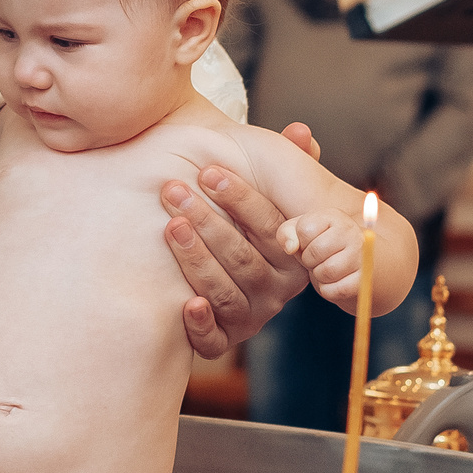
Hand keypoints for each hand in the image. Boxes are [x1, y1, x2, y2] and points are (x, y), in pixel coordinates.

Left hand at [161, 125, 320, 358]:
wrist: (224, 271)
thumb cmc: (245, 220)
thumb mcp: (269, 189)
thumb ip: (289, 160)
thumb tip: (301, 130)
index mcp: (291, 255)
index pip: (270, 226)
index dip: (240, 198)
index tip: (209, 172)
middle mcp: (275, 291)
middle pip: (243, 259)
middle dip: (207, 221)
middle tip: (174, 190)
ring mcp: (249, 317)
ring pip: (224, 293)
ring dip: (196, 260)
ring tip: (171, 227)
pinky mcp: (222, 340)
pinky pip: (214, 341)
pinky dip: (200, 324)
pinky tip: (186, 303)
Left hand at [278, 209, 366, 305]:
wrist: (357, 261)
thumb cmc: (322, 244)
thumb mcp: (301, 233)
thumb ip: (287, 234)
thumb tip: (291, 248)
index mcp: (334, 216)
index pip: (304, 230)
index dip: (300, 242)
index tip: (309, 244)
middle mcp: (351, 231)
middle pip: (315, 252)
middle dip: (308, 260)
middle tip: (316, 260)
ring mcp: (362, 254)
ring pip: (326, 272)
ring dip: (319, 276)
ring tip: (325, 269)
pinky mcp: (364, 278)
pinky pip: (336, 290)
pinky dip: (329, 291)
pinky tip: (333, 282)